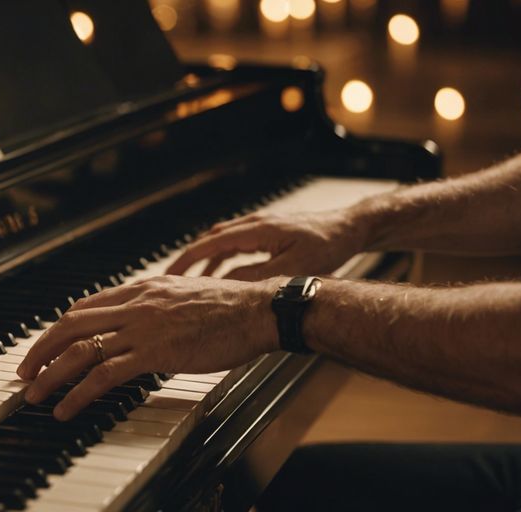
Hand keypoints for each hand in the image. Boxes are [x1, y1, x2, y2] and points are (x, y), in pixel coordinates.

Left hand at [16, 275, 283, 419]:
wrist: (258, 310)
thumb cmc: (230, 308)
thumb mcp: (183, 297)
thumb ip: (155, 308)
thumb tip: (137, 324)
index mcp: (141, 290)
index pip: (85, 307)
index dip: (58, 328)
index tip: (45, 346)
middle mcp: (135, 304)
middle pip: (72, 325)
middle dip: (41, 350)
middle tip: (25, 372)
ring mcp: (143, 328)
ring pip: (81, 349)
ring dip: (51, 373)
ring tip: (34, 394)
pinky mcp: (155, 352)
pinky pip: (105, 374)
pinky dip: (79, 392)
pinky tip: (66, 407)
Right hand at [165, 209, 366, 280]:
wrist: (350, 229)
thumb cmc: (328, 246)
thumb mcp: (292, 268)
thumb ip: (258, 277)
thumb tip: (227, 286)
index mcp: (257, 230)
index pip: (211, 244)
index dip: (187, 259)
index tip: (171, 274)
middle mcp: (254, 224)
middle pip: (209, 240)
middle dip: (188, 259)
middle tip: (170, 278)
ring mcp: (260, 227)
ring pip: (220, 241)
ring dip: (203, 259)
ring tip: (188, 280)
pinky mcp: (266, 233)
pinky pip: (234, 244)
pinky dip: (220, 258)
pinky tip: (217, 274)